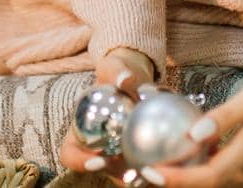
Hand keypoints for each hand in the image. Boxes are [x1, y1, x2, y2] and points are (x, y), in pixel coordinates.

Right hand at [60, 46, 160, 182]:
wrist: (135, 76)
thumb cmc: (117, 71)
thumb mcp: (113, 66)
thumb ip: (116, 71)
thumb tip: (125, 79)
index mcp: (79, 131)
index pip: (70, 154)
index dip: (79, 162)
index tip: (96, 161)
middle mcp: (96, 147)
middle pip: (100, 170)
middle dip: (114, 176)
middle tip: (131, 172)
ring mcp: (118, 153)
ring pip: (124, 174)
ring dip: (137, 177)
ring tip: (152, 171)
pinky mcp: (139, 152)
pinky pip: (146, 164)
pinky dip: (156, 164)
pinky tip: (172, 158)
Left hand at [144, 64, 242, 187]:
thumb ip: (227, 116)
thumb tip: (193, 135)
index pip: (208, 176)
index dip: (177, 179)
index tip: (151, 172)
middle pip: (212, 187)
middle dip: (180, 181)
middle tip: (152, 168)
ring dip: (199, 180)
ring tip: (174, 163)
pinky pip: (240, 185)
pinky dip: (219, 178)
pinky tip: (208, 157)